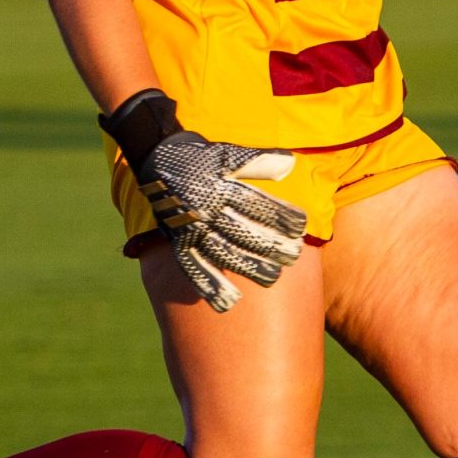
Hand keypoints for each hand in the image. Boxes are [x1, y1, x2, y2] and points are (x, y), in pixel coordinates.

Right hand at [102, 90, 308, 313]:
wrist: (155, 158)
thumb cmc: (199, 157)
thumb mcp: (226, 153)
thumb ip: (257, 162)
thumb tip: (290, 166)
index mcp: (218, 187)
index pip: (254, 204)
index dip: (279, 215)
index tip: (301, 227)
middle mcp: (205, 210)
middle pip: (241, 231)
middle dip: (269, 244)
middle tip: (293, 256)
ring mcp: (190, 228)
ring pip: (221, 252)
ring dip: (246, 267)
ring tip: (271, 279)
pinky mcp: (178, 241)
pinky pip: (192, 267)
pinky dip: (208, 285)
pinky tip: (226, 303)